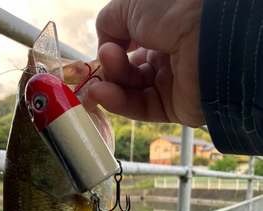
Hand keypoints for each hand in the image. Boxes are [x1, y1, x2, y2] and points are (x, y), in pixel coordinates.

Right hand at [88, 0, 204, 127]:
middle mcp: (169, 54)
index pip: (131, 43)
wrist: (205, 34)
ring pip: (132, 90)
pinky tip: (103, 94)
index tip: (102, 50)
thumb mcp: (130, 4)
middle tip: (103, 61)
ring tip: (98, 82)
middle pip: (129, 70)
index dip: (113, 47)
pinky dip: (119, 103)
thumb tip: (104, 48)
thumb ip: (109, 24)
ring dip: (111, 85)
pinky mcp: (175, 107)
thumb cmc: (173, 8)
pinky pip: (142, 108)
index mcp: (163, 27)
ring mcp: (172, 82)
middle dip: (111, 67)